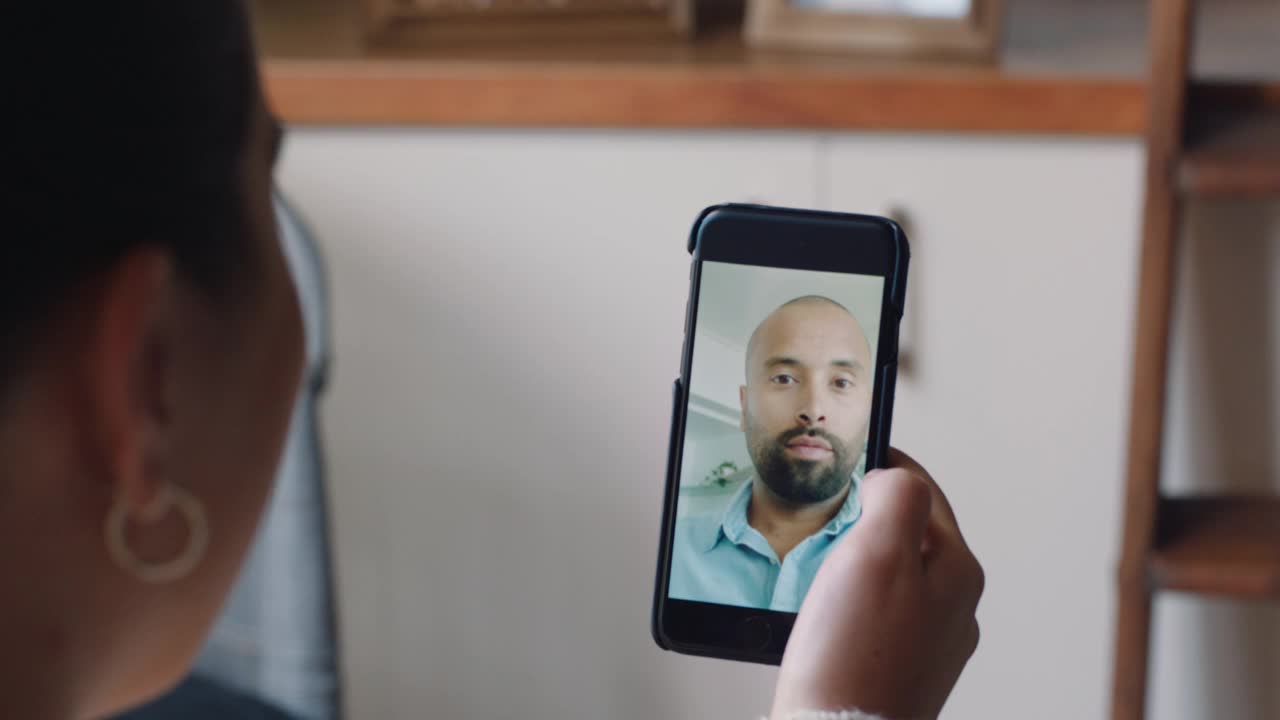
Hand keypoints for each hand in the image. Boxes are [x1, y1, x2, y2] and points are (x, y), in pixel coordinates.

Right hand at [770, 449, 983, 719]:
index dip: (887, 467)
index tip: (857, 455)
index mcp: (957, 573)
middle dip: (872, 515)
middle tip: (832, 507)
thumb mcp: (880, 551)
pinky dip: (849, 601)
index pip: (925, 494)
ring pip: (893, 577)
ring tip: (823, 559)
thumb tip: (892, 479)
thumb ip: (897, 497)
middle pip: (911, 535)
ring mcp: (925, 646)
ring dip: (858, 560)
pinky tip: (824, 612)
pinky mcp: (895, 672)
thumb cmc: (854, 656)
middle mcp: (951, 610)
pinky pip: (875, 617)